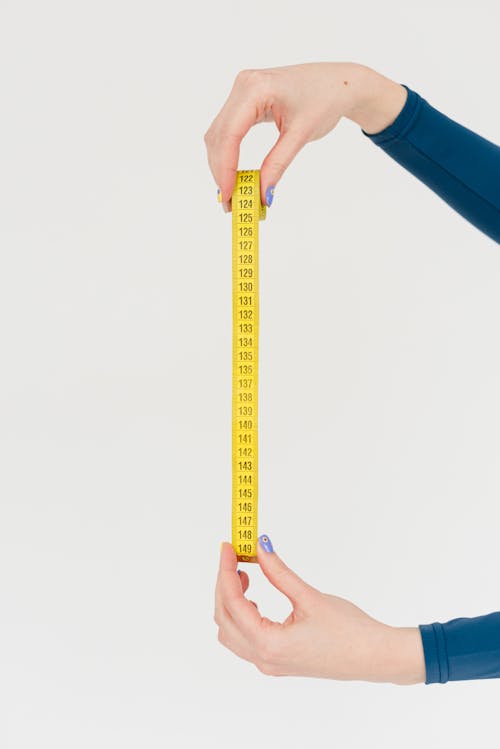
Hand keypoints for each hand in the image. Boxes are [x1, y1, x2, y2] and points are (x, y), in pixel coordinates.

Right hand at [204, 62, 406, 210]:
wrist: (338, 83)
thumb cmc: (325, 100)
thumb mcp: (301, 135)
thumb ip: (278, 164)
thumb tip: (262, 195)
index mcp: (256, 88)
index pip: (230, 133)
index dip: (225, 168)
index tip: (228, 196)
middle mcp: (243, 85)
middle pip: (219, 136)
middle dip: (221, 171)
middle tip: (229, 203)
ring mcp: (241, 91)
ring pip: (218, 135)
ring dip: (221, 165)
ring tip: (232, 194)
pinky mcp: (243, 100)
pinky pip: (227, 130)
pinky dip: (228, 155)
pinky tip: (234, 175)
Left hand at [214, 536, 424, 683]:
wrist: (375, 657)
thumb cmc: (349, 631)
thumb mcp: (310, 597)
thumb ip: (279, 572)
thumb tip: (260, 548)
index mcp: (269, 645)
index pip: (232, 604)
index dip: (225, 572)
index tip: (227, 548)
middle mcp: (264, 659)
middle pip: (224, 619)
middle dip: (224, 584)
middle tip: (232, 555)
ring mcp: (270, 664)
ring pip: (231, 632)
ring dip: (230, 601)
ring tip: (244, 573)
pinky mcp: (278, 661)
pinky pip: (245, 639)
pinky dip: (241, 615)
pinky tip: (254, 596)